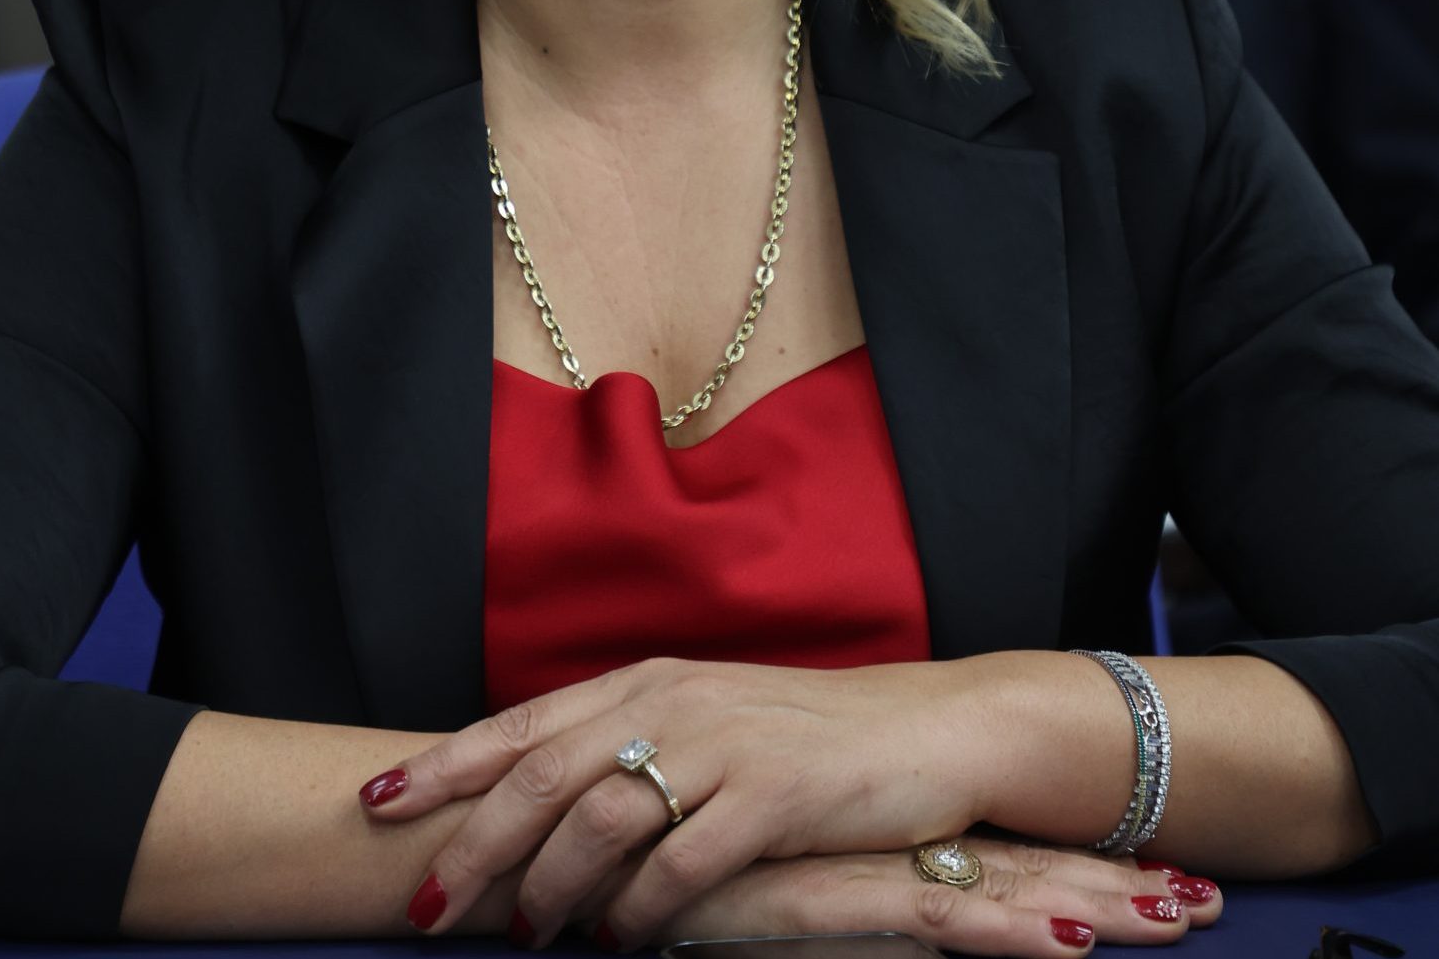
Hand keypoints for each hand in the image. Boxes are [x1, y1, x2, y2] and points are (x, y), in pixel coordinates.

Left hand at [360, 656, 991, 939]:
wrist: (923, 732)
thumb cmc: (799, 739)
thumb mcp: (701, 723)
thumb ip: (623, 747)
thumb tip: (530, 805)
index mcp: (644, 680)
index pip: (522, 723)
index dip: (445, 764)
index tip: (375, 801)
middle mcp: (672, 701)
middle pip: (541, 776)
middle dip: (471, 846)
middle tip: (424, 907)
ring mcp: (724, 744)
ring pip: (600, 820)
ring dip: (549, 888)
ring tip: (524, 935)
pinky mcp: (774, 795)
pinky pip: (681, 864)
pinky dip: (639, 911)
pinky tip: (621, 942)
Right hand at [636, 842, 1222, 956]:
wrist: (578, 854)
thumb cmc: (644, 874)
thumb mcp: (738, 894)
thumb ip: (794, 900)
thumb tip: (865, 911)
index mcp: (852, 840)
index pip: (976, 850)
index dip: (1062, 863)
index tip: (1151, 872)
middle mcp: (857, 846)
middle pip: (1003, 861)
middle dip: (1104, 880)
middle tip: (1205, 896)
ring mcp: (836, 870)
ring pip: (983, 883)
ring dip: (1085, 898)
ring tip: (1177, 912)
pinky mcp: (807, 901)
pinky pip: (914, 917)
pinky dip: (995, 928)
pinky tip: (1065, 942)